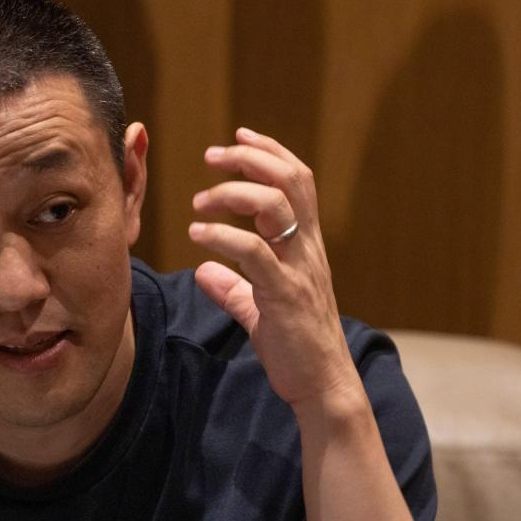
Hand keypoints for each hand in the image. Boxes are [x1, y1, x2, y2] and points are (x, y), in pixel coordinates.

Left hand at [188, 128, 359, 410]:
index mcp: (307, 246)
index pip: (297, 181)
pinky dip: (222, 236)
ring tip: (199, 201)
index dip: (270, 152)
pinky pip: (255, 253)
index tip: (239, 135)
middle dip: (249, 159)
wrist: (322, 385)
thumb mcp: (260, 310)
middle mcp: (308, 250)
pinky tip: (198, 234)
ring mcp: (298, 270)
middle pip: (289, 181)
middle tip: (211, 156)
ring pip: (275, 208)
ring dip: (232, 193)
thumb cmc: (295, 347)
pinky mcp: (284, 295)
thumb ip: (234, 288)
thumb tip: (203, 272)